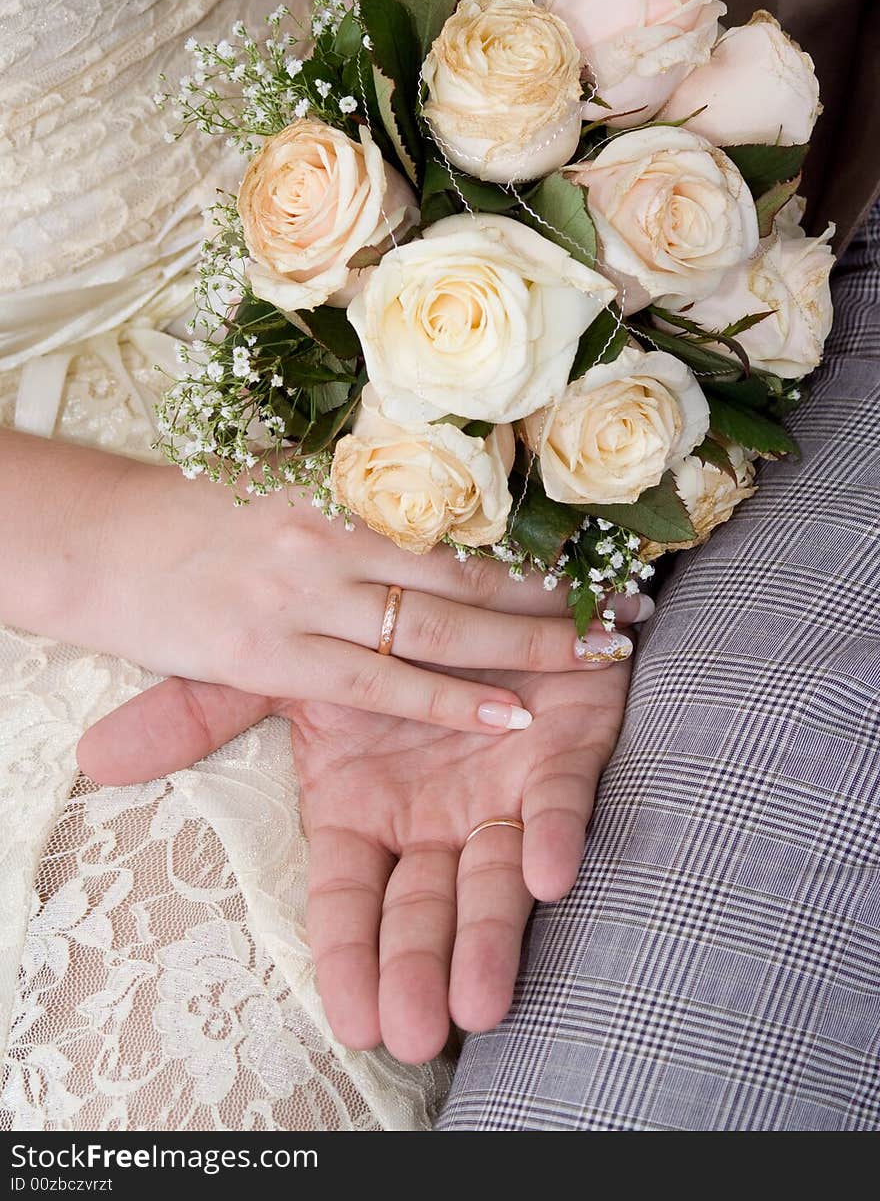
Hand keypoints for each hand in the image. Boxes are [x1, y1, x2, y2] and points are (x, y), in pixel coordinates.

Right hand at [42, 437, 633, 733]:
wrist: (93, 538)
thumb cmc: (189, 515)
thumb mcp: (275, 487)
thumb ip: (350, 498)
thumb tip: (429, 497)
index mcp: (340, 491)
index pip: (465, 519)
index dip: (541, 539)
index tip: (609, 548)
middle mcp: (335, 536)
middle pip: (471, 570)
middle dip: (560, 594)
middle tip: (636, 607)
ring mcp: (305, 595)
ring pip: (442, 623)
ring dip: (531, 644)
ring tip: (605, 656)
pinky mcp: (272, 654)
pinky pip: (380, 681)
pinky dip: (450, 701)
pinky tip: (513, 714)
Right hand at [79, 654, 630, 1062]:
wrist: (471, 584)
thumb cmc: (375, 639)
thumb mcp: (284, 674)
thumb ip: (205, 714)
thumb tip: (95, 757)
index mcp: (364, 807)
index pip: (348, 898)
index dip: (349, 956)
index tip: (353, 1021)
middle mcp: (431, 817)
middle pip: (422, 909)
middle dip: (417, 969)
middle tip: (416, 1033)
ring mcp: (497, 794)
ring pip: (492, 881)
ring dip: (488, 940)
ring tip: (479, 1003)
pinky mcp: (560, 756)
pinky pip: (557, 803)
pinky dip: (552, 837)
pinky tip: (546, 875)